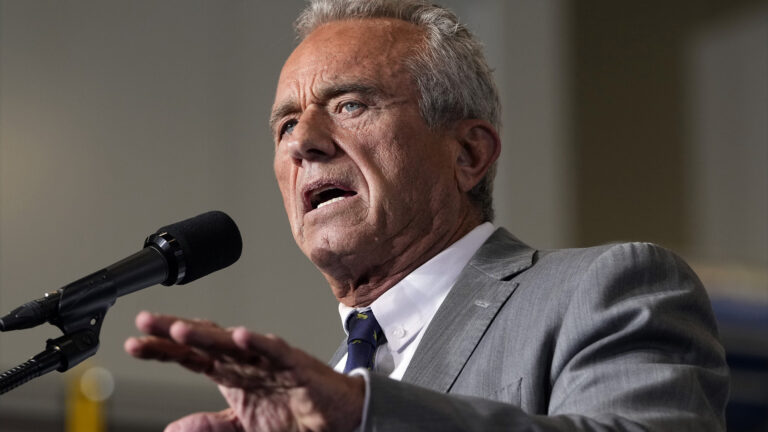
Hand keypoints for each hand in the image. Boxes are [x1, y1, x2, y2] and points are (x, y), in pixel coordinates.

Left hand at [124, 311, 363, 431]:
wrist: (338, 421)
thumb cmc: (294, 417)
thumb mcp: (242, 429)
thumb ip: (211, 426)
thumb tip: (173, 427)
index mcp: (231, 373)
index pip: (190, 357)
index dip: (162, 350)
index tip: (133, 345)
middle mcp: (246, 361)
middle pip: (204, 341)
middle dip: (173, 331)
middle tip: (144, 322)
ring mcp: (270, 360)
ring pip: (234, 342)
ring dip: (207, 335)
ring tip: (179, 330)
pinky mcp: (297, 365)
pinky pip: (276, 350)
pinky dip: (260, 343)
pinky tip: (242, 336)